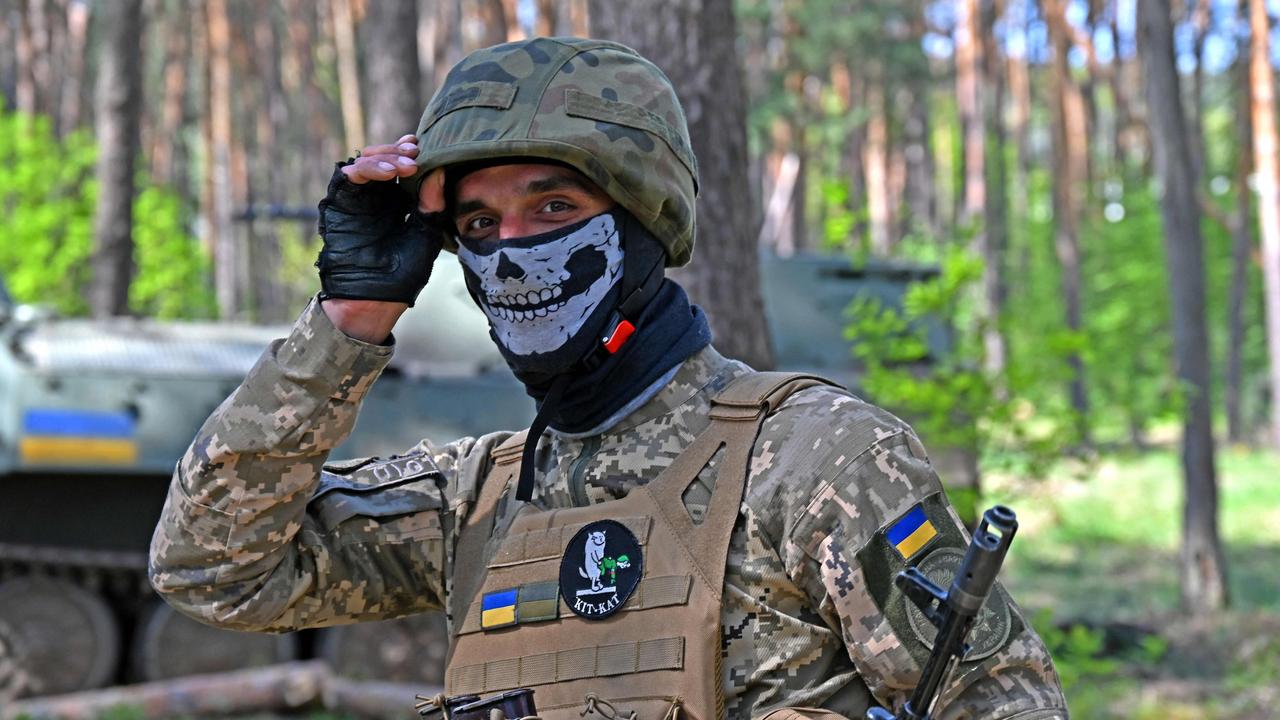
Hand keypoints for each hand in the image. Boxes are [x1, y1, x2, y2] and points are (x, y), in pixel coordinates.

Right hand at [316, 135, 444, 309]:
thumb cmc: (403, 273)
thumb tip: (439, 171)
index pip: (400, 168)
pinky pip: (347, 178)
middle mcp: (376, 197)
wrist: (375, 298)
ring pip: (365, 162)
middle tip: (415, 153)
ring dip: (385, 158)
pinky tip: (387, 172)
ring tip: (404, 165)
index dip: (408, 154)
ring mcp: (357, 200)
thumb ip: (431, 205)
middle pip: (382, 158)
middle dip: (397, 152)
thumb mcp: (425, 234)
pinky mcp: (340, 205)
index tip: (424, 146)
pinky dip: (366, 169)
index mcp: (397, 202)